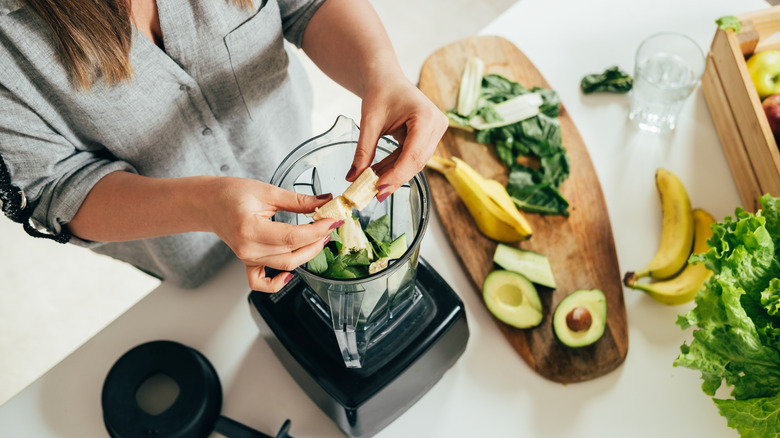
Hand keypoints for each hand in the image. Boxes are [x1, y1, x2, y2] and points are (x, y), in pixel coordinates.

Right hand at [203, 177, 341, 292]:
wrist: (208, 203)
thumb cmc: (231, 194)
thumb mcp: (267, 191)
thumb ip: (298, 200)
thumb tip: (324, 201)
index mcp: (250, 229)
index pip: (293, 237)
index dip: (317, 230)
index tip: (333, 221)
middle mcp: (248, 248)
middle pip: (292, 254)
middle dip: (317, 241)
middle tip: (330, 226)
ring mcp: (247, 258)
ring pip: (285, 266)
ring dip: (307, 254)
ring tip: (319, 238)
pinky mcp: (248, 262)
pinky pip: (261, 283)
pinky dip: (277, 283)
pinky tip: (290, 275)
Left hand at [349, 73, 447, 200]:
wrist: (386, 77)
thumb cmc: (380, 91)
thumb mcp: (369, 122)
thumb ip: (363, 152)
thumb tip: (353, 178)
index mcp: (426, 117)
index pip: (413, 154)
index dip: (396, 175)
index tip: (378, 189)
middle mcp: (437, 125)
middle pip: (417, 162)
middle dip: (395, 179)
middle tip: (374, 194)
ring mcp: (436, 131)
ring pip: (415, 163)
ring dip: (394, 174)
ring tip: (373, 185)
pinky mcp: (429, 137)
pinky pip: (412, 157)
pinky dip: (396, 166)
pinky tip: (379, 175)